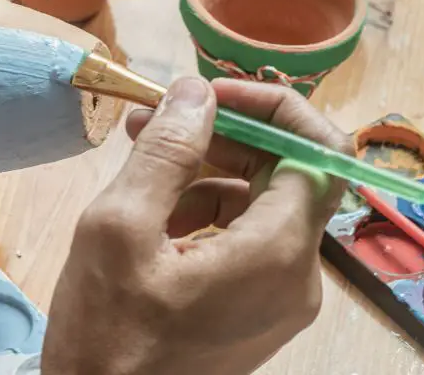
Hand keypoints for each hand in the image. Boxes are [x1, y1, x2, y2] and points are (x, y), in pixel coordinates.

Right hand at [42, 77, 349, 374]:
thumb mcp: (119, 227)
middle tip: (155, 120)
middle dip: (223, 136)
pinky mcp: (255, 314)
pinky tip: (153, 214)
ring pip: (260, 207)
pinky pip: (246, 242)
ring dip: (206, 173)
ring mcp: (278, 300)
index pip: (317, 152)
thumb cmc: (106, 331)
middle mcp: (296, 277)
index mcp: (277, 253)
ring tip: (140, 164)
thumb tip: (196, 91)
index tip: (207, 94)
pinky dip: (205, 214)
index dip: (271, 109)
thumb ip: (165, 152)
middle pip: (286, 176)